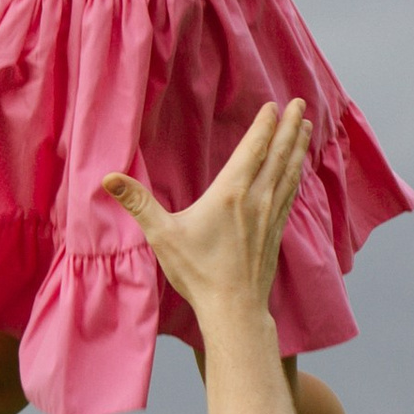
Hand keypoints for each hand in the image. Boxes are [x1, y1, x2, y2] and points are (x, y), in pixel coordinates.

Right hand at [102, 102, 311, 324]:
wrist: (234, 309)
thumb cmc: (198, 273)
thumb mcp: (162, 235)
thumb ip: (138, 203)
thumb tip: (108, 179)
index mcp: (231, 194)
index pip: (253, 150)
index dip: (264, 125)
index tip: (274, 105)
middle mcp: (256, 200)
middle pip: (278, 155)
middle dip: (290, 128)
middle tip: (301, 103)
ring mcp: (269, 217)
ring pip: (289, 173)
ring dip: (297, 148)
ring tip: (306, 128)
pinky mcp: (275, 233)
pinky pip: (290, 195)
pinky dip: (295, 176)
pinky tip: (297, 173)